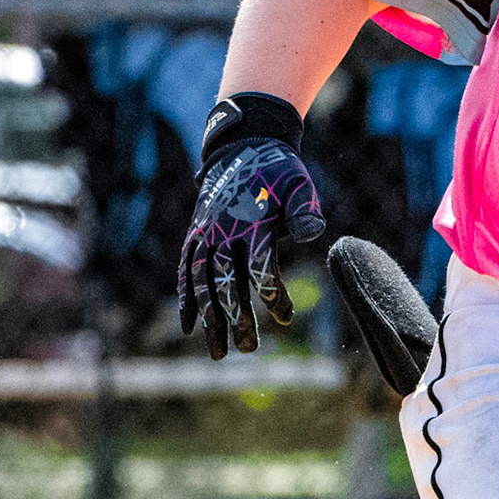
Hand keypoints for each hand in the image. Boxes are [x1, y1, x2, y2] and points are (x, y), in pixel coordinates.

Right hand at [178, 95, 324, 358]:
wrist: (243, 146)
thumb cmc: (279, 172)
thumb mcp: (300, 185)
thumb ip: (305, 211)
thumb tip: (312, 236)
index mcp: (253, 221)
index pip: (260, 266)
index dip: (272, 294)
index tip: (286, 317)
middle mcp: (224, 230)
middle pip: (226, 282)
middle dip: (236, 317)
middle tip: (247, 349)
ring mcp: (206, 233)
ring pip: (203, 282)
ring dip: (209, 318)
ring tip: (218, 351)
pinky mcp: (196, 234)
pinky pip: (187, 270)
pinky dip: (186, 298)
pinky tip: (189, 328)